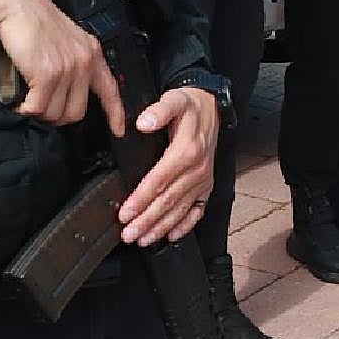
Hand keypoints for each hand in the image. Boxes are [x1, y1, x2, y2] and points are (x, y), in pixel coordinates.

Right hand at [0, 0, 123, 135]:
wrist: (14, 4)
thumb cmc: (33, 20)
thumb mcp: (65, 40)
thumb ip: (72, 63)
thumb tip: (66, 91)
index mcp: (92, 53)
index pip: (111, 89)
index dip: (116, 114)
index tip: (118, 130)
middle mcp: (84, 61)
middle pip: (77, 112)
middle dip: (57, 116)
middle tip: (42, 108)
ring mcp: (67, 68)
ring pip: (56, 113)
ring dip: (39, 112)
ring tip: (28, 99)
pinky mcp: (47, 73)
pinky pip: (38, 108)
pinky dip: (25, 109)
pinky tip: (20, 101)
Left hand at [118, 87, 218, 244]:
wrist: (213, 108)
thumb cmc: (190, 107)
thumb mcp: (174, 100)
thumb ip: (159, 110)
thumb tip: (143, 122)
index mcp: (186, 151)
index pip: (159, 180)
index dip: (141, 198)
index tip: (125, 213)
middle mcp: (197, 169)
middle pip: (168, 200)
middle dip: (147, 220)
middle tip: (128, 234)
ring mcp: (203, 180)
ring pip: (180, 209)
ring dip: (161, 227)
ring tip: (143, 239)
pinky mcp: (207, 186)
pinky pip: (198, 210)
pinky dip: (185, 225)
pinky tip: (172, 235)